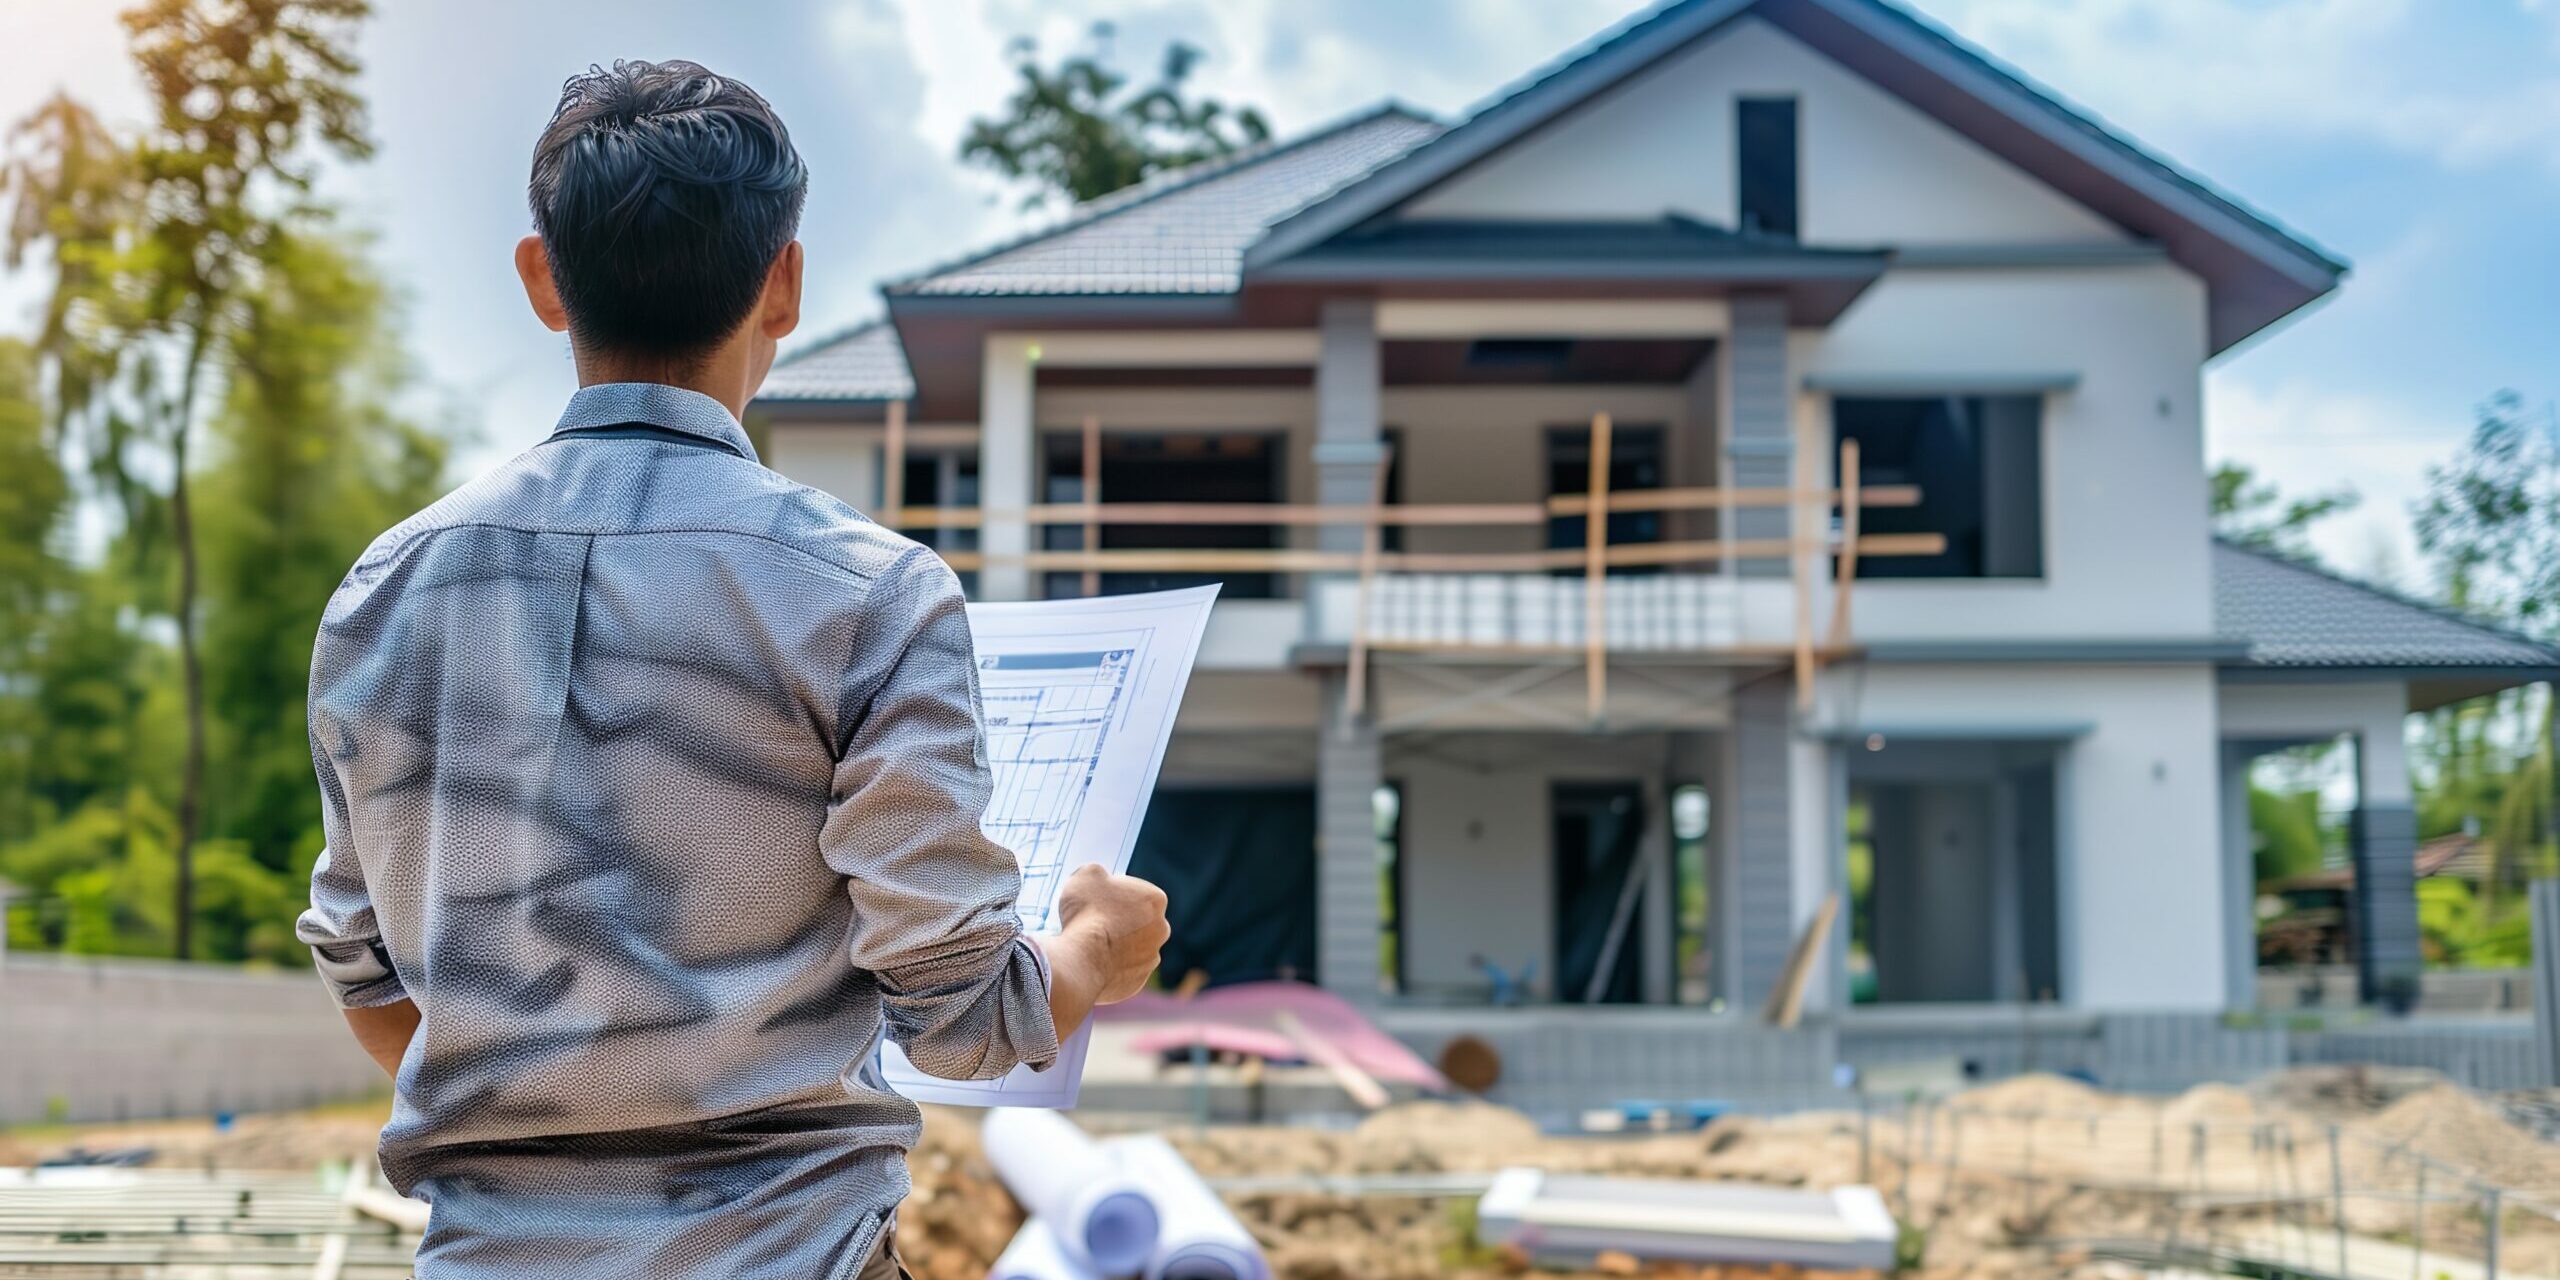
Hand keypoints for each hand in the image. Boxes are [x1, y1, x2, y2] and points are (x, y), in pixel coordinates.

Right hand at [1055, 864, 1169, 1005]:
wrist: (1081, 959)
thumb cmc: (1086, 914)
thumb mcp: (1086, 875)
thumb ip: (1097, 873)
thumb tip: (1097, 877)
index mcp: (1156, 900)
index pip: (1139, 893)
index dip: (1117, 894)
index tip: (1100, 899)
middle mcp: (1161, 930)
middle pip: (1140, 922)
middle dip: (1121, 922)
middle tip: (1094, 921)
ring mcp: (1151, 959)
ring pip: (1133, 949)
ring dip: (1116, 946)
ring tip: (1090, 945)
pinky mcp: (1138, 982)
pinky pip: (1123, 972)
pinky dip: (1110, 968)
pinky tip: (1091, 963)